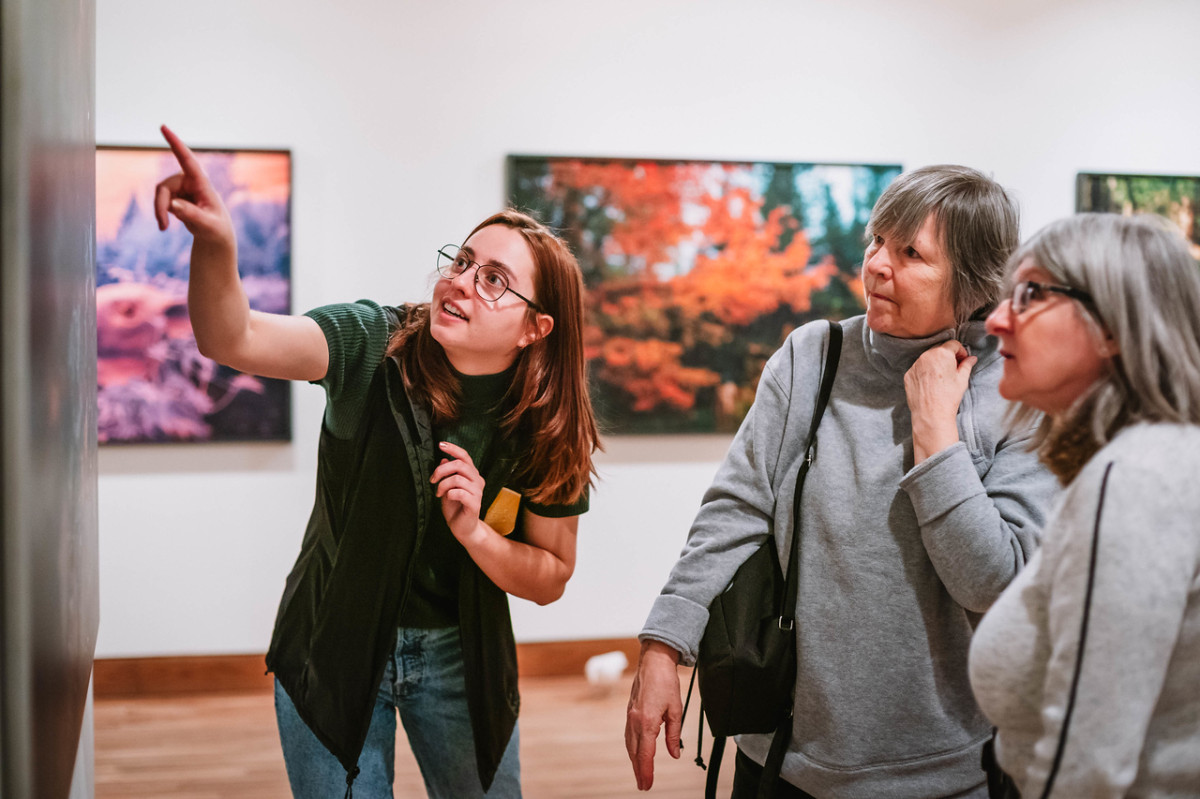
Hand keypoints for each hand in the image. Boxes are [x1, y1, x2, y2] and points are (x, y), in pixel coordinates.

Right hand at [154, 125, 234, 245]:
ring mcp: (182, 187)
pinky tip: (166, 226)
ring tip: (164, 228)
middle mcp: (190, 181)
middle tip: (162, 226)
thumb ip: (192, 215)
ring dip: (159, 210)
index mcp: (203, 183)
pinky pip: (161, 200)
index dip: (176, 143)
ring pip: (160, 193)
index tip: (163, 127)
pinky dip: (160, 213)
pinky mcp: (175, 194)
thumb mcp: (208, 225)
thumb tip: (173, 205)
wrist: (214, 235)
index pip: (188, 160)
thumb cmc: (217, 229)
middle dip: (160, 205)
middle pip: (165, 186)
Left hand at [431, 441, 486, 546]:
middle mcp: (477, 481)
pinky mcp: (475, 504)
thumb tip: (444, 459)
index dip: (453, 449)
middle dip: (441, 470)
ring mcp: (478, 492)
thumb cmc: (455, 508)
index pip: (465, 457)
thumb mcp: (447, 488)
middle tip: (432, 480)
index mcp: (472, 475)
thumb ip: (448, 474)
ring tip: (438, 493)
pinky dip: (449, 494)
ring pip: (457, 478)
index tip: (440, 444)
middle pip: (460, 465)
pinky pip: (459, 493)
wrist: (463, 529)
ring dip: (443, 485)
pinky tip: (446, 498)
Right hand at [625, 640, 682, 790]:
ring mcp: (630, 716)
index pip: (646, 753)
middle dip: (639, 770)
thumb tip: (675, 754)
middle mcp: (635, 721)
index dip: (647, 771)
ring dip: (634, 760)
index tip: (647, 784)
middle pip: (635, 752)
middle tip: (643, 786)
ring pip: (630, 744)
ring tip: (640, 773)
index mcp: (647, 722)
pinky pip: (629, 735)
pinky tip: (636, 752)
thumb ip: (674, 734)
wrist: (654, 661)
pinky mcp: (630, 712)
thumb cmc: (666, 682)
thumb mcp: (676, 710)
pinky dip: (632, 747)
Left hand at [905, 339, 975, 463]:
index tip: (963, 360)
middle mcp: (926, 356)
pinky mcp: (908, 374)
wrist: (931, 414)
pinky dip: (925, 372)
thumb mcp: (962, 379)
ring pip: (928, 358)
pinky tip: (931, 384)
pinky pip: (919, 368)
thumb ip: (967, 365)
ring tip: (942, 378)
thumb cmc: (949, 396)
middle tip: (954, 369)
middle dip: (948, 356)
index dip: (960, 351)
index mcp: (942, 353)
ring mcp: (915, 365)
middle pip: (939, 350)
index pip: (953, 344)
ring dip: (936, 363)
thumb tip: (972, 358)